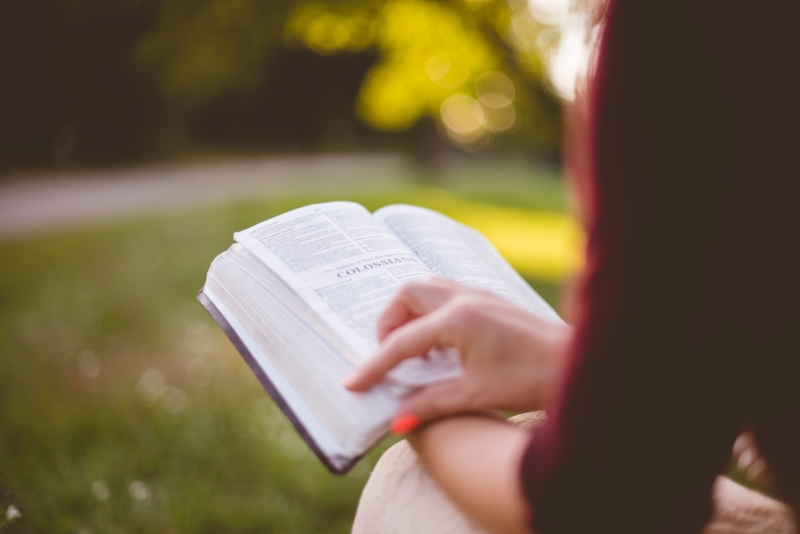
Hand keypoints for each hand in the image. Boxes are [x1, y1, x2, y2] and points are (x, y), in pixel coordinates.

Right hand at [344, 277, 569, 428]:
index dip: (374, 365)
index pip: (401, 341)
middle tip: (389, 357)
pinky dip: (430, 313)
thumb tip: (396, 421)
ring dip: (409, 314)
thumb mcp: (476, 395)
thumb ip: (431, 404)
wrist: (578, 365)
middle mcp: (465, 298)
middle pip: (407, 294)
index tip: (353, 384)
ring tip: (411, 350)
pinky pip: (445, 295)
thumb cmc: (533, 379)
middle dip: (389, 323)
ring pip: (427, 289)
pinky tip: (439, 345)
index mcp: (458, 319)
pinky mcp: (490, 300)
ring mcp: (479, 294)